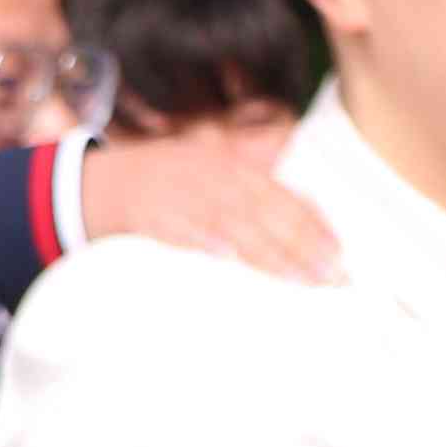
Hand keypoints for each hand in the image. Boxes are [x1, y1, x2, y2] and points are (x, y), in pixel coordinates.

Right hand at [78, 129, 341, 282]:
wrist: (105, 183)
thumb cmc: (169, 183)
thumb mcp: (213, 174)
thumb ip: (252, 195)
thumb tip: (303, 218)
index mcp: (233, 167)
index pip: (283, 196)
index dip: (313, 223)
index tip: (341, 251)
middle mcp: (215, 178)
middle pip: (269, 215)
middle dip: (304, 247)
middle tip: (334, 276)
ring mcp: (186, 195)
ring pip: (236, 227)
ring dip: (271, 254)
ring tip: (303, 279)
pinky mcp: (156, 214)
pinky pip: (184, 230)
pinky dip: (205, 240)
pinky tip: (227, 256)